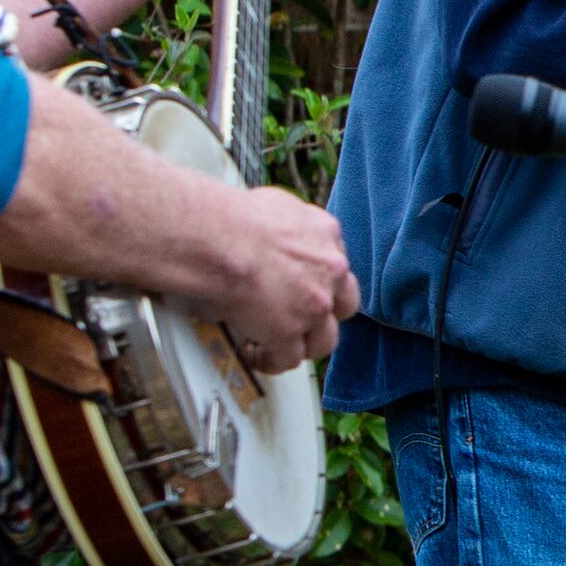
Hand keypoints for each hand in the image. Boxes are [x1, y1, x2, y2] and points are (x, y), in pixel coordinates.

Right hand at [196, 185, 361, 373]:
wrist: (221, 239)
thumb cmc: (233, 217)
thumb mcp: (276, 204)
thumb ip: (289, 223)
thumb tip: (274, 228)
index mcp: (326, 235)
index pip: (335, 265)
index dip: (321, 280)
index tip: (306, 288)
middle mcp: (329, 271)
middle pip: (344, 304)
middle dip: (326, 314)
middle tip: (303, 319)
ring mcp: (313, 305)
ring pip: (324, 339)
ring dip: (304, 344)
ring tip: (281, 346)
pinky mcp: (289, 331)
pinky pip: (288, 358)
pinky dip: (273, 361)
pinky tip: (258, 357)